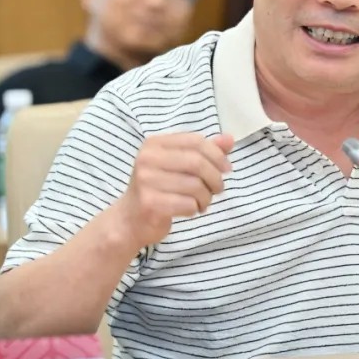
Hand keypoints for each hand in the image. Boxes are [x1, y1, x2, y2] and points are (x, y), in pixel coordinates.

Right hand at [111, 133, 233, 246]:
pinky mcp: (150, 203)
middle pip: (198, 163)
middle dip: (215, 178)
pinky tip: (189, 209)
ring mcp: (146, 181)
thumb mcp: (178, 165)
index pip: (195, 141)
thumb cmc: (158, 189)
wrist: (130, 220)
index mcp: (154, 144)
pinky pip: (188, 204)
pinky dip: (195, 208)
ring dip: (206, 197)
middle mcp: (147, 159)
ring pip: (195, 186)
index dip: (217, 155)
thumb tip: (229, 139)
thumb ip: (204, 151)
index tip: (226, 168)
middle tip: (217, 189)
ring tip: (201, 201)